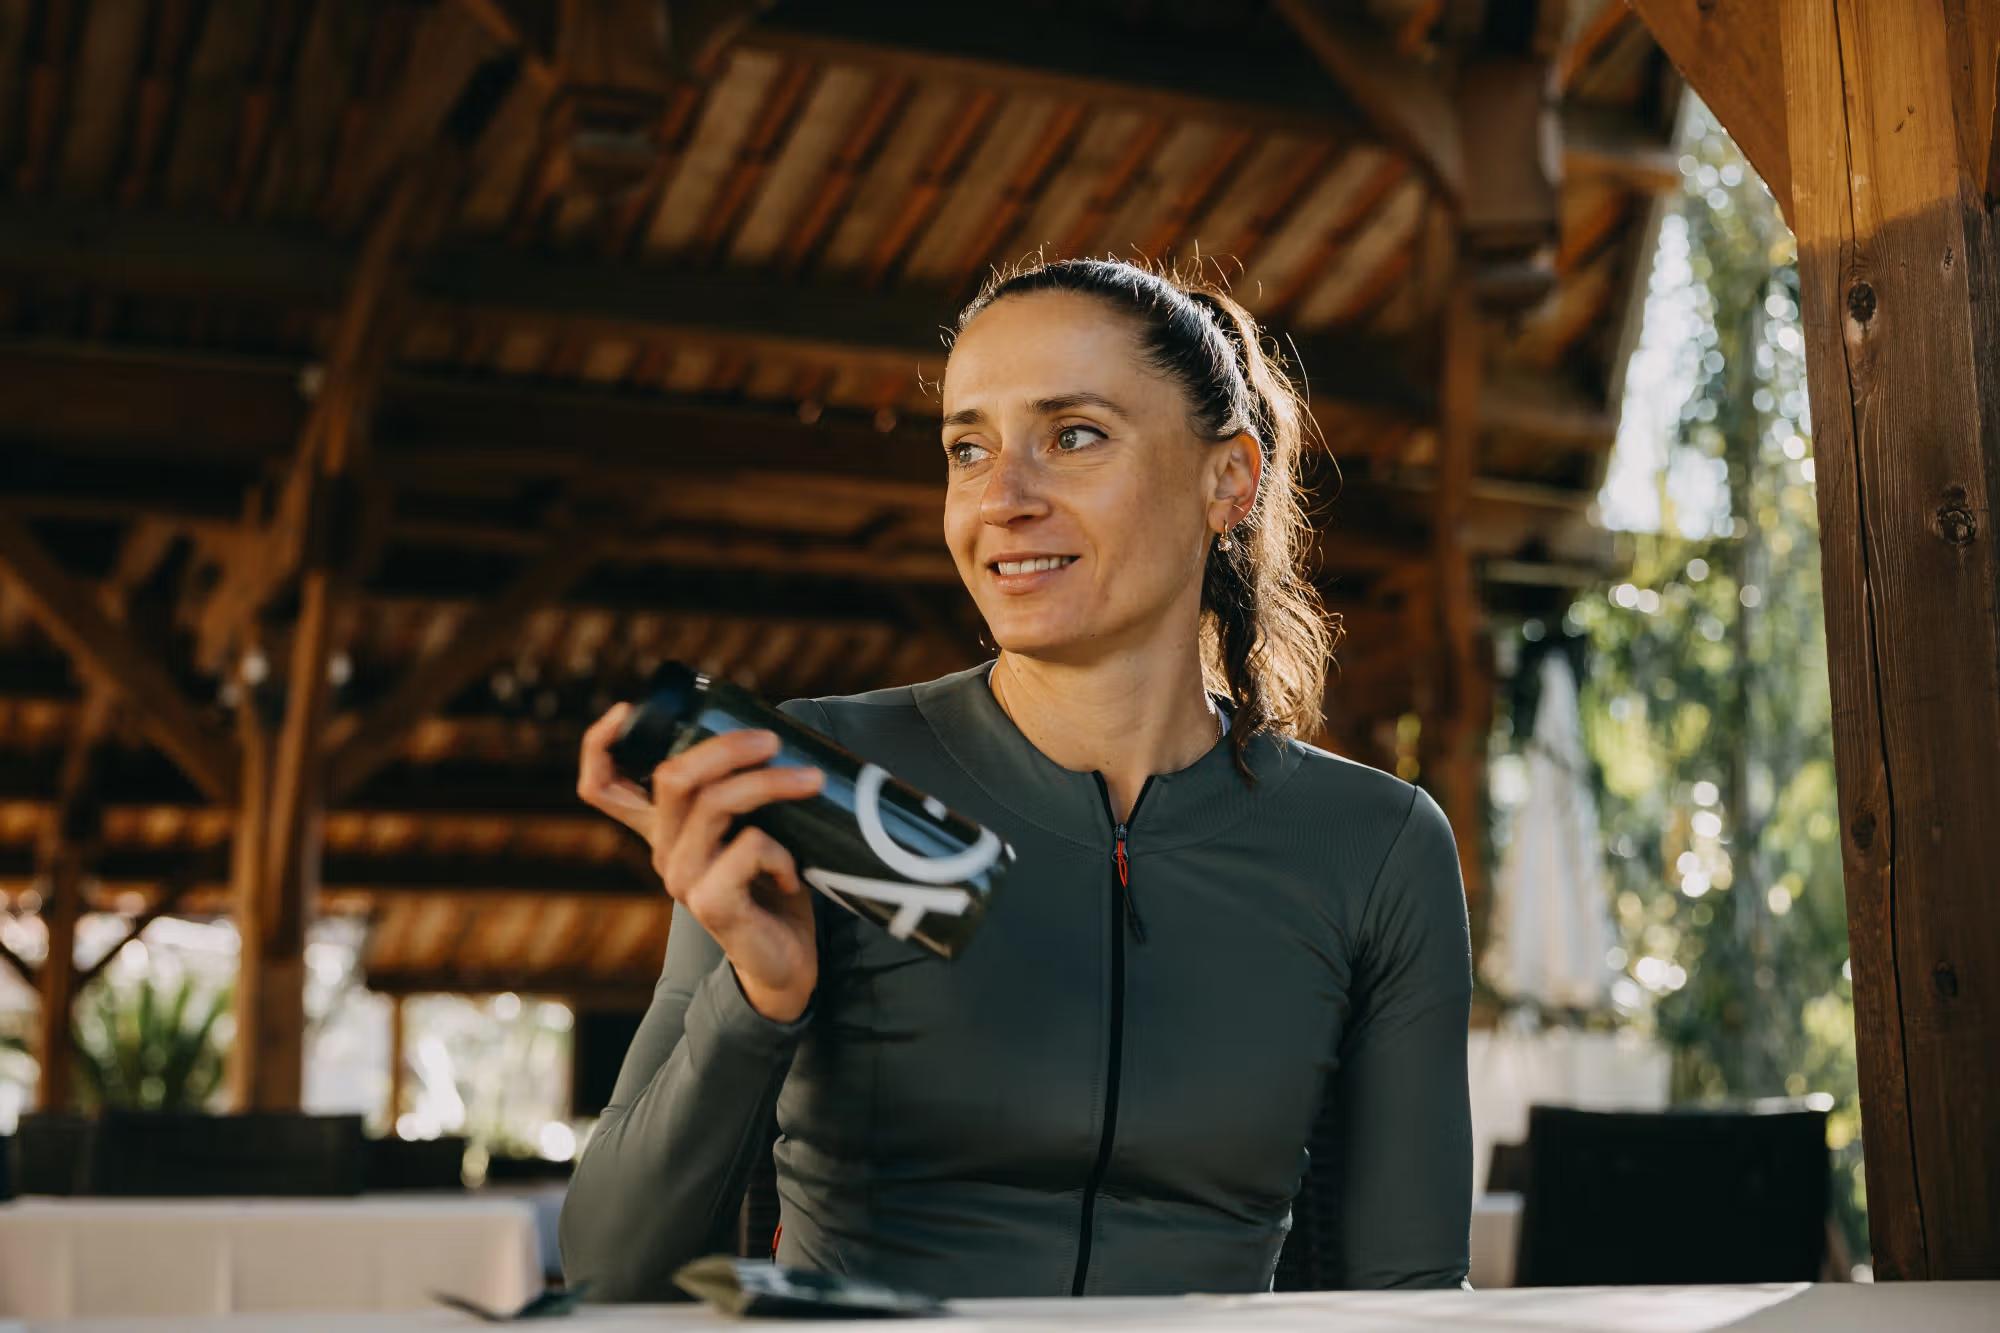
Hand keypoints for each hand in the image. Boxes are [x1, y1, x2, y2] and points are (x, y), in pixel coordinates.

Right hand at [578, 704, 823, 1021]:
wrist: (784, 962)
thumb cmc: (770, 885)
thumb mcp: (749, 827)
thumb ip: (742, 792)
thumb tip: (771, 733)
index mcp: (664, 828)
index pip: (601, 787)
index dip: (599, 745)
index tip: (627, 711)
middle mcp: (663, 850)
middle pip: (671, 777)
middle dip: (725, 746)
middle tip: (772, 739)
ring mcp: (682, 878)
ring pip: (715, 804)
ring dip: (769, 784)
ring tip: (810, 781)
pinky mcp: (711, 903)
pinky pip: (749, 848)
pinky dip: (782, 851)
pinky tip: (793, 874)